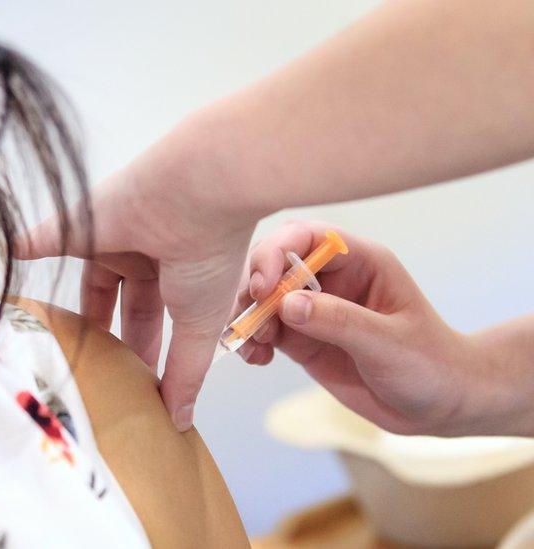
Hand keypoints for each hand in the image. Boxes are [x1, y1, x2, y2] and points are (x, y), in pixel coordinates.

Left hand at [15, 135, 261, 430]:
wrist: (200, 191)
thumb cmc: (210, 257)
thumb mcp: (199, 325)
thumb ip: (183, 373)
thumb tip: (178, 423)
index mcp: (174, 279)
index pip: (148, 321)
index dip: (138, 352)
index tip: (126, 387)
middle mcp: (143, 258)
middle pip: (115, 308)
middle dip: (105, 342)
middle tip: (88, 379)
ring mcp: (112, 238)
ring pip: (85, 283)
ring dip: (69, 313)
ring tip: (47, 351)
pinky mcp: (84, 221)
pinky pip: (49, 239)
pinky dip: (29, 250)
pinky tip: (10, 273)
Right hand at [233, 220, 486, 435]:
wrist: (440, 406)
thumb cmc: (430, 365)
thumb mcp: (388, 343)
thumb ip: (338, 320)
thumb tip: (285, 304)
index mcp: (360, 261)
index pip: (307, 238)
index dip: (277, 253)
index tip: (263, 287)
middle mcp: (332, 277)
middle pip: (275, 263)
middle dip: (254, 288)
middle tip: (248, 320)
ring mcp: (314, 307)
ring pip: (263, 298)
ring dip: (247, 317)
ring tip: (251, 346)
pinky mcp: (302, 337)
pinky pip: (265, 330)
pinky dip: (251, 341)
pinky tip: (256, 358)